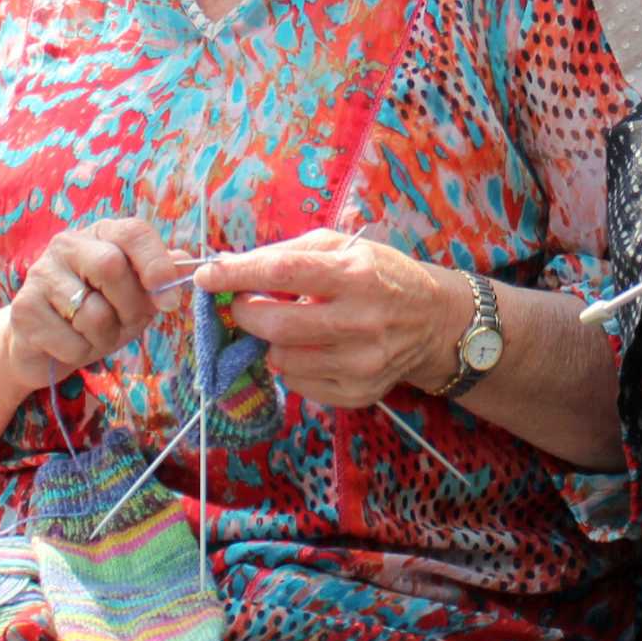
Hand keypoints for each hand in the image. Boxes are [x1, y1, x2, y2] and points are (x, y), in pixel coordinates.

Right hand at [0, 219, 177, 388]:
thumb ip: (160, 279)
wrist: (40, 345)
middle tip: (127, 322)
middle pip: (111, 266)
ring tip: (94, 335)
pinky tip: (69, 345)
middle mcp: (67, 245)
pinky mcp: (24, 309)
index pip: (134, 232)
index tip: (169, 301)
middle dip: (129, 306)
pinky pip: (71, 341)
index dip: (156, 265)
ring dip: (105, 337)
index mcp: (101, 234)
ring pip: (93, 312)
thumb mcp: (134, 296)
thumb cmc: (95, 314)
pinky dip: (80, 353)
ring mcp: (41, 274)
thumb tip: (186, 262)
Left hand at [193, 231, 461, 407]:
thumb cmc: (380, 275)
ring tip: (288, 326)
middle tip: (242, 305)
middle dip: (246, 315)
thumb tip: (229, 266)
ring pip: (282, 361)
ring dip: (270, 343)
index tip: (207, 275)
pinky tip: (312, 349)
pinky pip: (299, 386)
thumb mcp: (343, 246)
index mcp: (356, 275)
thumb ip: (289, 255)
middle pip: (277, 327)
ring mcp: (361, 364)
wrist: (433, 322)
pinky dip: (293, 366)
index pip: (283, 273)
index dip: (238, 275)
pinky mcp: (358, 394)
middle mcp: (361, 322)